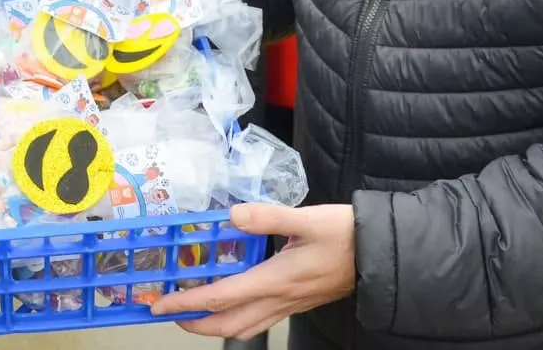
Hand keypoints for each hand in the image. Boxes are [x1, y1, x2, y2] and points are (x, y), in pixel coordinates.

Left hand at [149, 203, 355, 339]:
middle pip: (228, 324)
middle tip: (169, 312)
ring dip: (214, 325)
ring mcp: (289, 304)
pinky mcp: (297, 302)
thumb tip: (233, 215)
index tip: (160, 304)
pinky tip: (232, 303)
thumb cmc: (346, 234)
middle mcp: (279, 298)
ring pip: (244, 326)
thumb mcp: (308, 218)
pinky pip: (260, 320)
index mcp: (275, 280)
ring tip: (193, 312)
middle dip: (194, 323)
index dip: (187, 303)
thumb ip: (269, 217)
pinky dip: (237, 317)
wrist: (382, 255)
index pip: (221, 297)